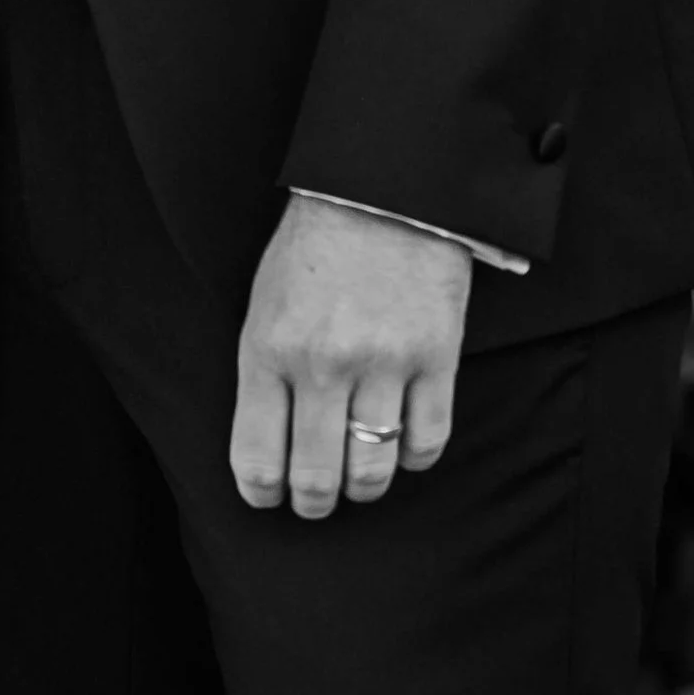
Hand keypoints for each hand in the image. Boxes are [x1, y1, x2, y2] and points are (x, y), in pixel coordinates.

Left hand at [230, 192, 470, 519]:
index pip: (258, 458)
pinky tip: (402, 441)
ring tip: (358, 478)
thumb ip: (264, 373)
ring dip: (363, 487)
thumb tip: (269, 446)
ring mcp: (383, 364)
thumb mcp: (263, 304)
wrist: (377, 190)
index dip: (262, 494)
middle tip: (315, 503)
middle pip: (318, 480)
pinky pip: (427, 444)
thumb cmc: (312, 249)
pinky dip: (414, 457)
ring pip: (374, 471)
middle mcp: (324, 365)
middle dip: (313, 504)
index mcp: (269, 349)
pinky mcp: (435, 358)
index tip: (269, 499)